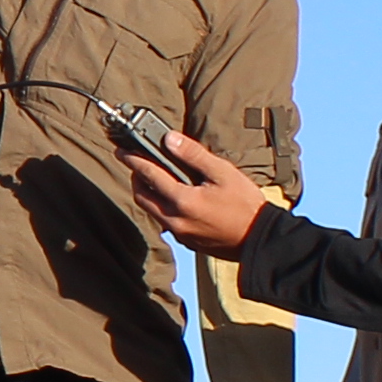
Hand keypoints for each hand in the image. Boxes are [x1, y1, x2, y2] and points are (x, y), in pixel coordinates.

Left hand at [120, 124, 278, 254]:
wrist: (260, 240)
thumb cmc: (245, 205)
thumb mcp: (223, 172)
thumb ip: (193, 155)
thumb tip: (169, 139)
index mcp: (182, 201)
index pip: (149, 176)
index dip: (133, 160)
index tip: (122, 151)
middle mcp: (175, 220)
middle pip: (143, 197)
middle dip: (136, 178)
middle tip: (137, 163)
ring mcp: (180, 234)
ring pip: (152, 211)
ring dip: (147, 193)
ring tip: (153, 178)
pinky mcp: (187, 242)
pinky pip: (165, 221)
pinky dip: (161, 207)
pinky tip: (173, 197)